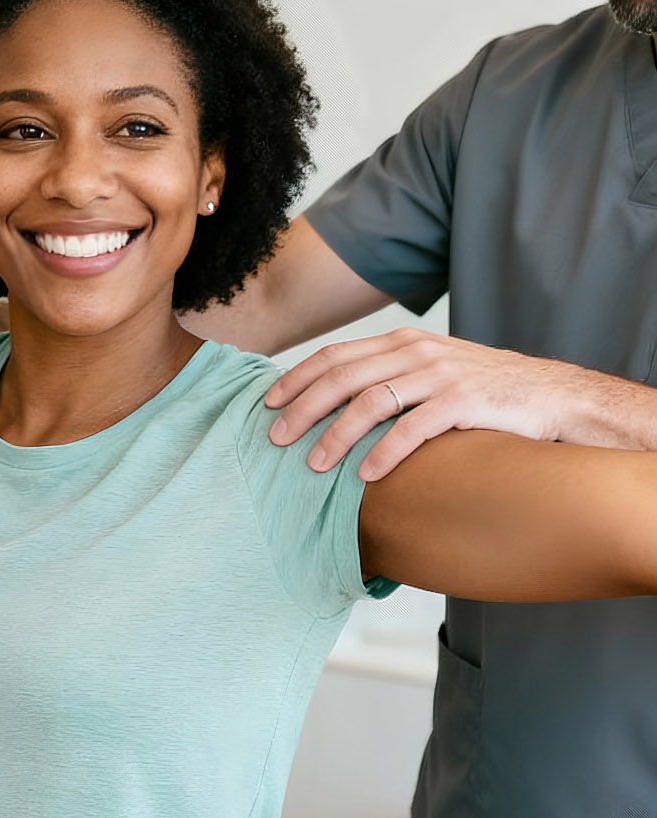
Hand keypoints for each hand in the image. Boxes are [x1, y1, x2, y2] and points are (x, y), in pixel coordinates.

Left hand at [264, 327, 567, 479]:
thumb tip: (332, 405)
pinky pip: (413, 428)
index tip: (267, 404)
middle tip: (276, 438)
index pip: (335, 355)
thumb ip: (388, 378)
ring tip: (313, 464)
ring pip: (371, 402)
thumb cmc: (483, 390)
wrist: (551, 395)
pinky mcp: (465, 401)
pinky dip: (384, 452)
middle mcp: (416, 352)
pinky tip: (364, 475)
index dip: (297, 378)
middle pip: (342, 377)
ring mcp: (441, 374)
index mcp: (401, 342)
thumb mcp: (430, 371)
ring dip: (336, 435)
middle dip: (303, 408)